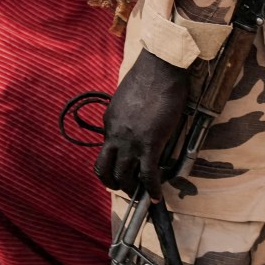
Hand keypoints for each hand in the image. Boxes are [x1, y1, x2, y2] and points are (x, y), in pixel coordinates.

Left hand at [93, 52, 189, 196]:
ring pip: (123, 176)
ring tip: (140, 195)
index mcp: (109, 123)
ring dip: (131, 189)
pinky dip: (151, 189)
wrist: (159, 69)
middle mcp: (115, 135)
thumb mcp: (126, 98)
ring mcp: (130, 142)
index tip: (124, 166)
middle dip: (113, 183)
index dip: (115, 162)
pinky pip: (147, 174)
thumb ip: (127, 115)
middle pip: (105, 169)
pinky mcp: (149, 144)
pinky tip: (156, 196)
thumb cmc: (147, 77)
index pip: (106, 150)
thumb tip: (135, 123)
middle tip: (126, 188)